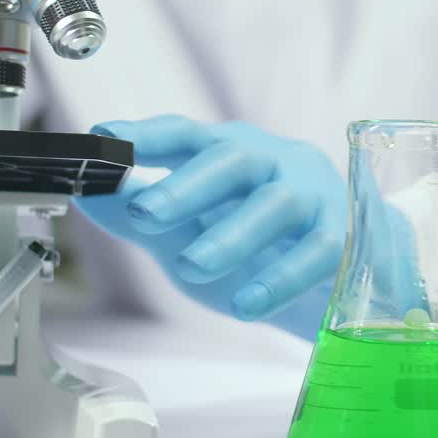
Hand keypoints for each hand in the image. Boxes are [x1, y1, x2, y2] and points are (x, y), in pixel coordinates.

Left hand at [73, 116, 346, 337]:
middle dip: (187, 186)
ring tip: (191, 267)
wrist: (349, 277)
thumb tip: (87, 193)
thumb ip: (142, 217)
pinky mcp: (349, 236)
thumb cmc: (263, 247)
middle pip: (234, 159)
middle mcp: (276, 163)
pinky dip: (281, 276)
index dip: (148, 135)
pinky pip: (319, 250)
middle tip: (144, 214)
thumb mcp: (192, 233)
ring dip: (231, 235)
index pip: (190, 135)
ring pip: (276, 203)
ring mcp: (316, 195)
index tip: (105, 139)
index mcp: (234, 154)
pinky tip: (249, 303)